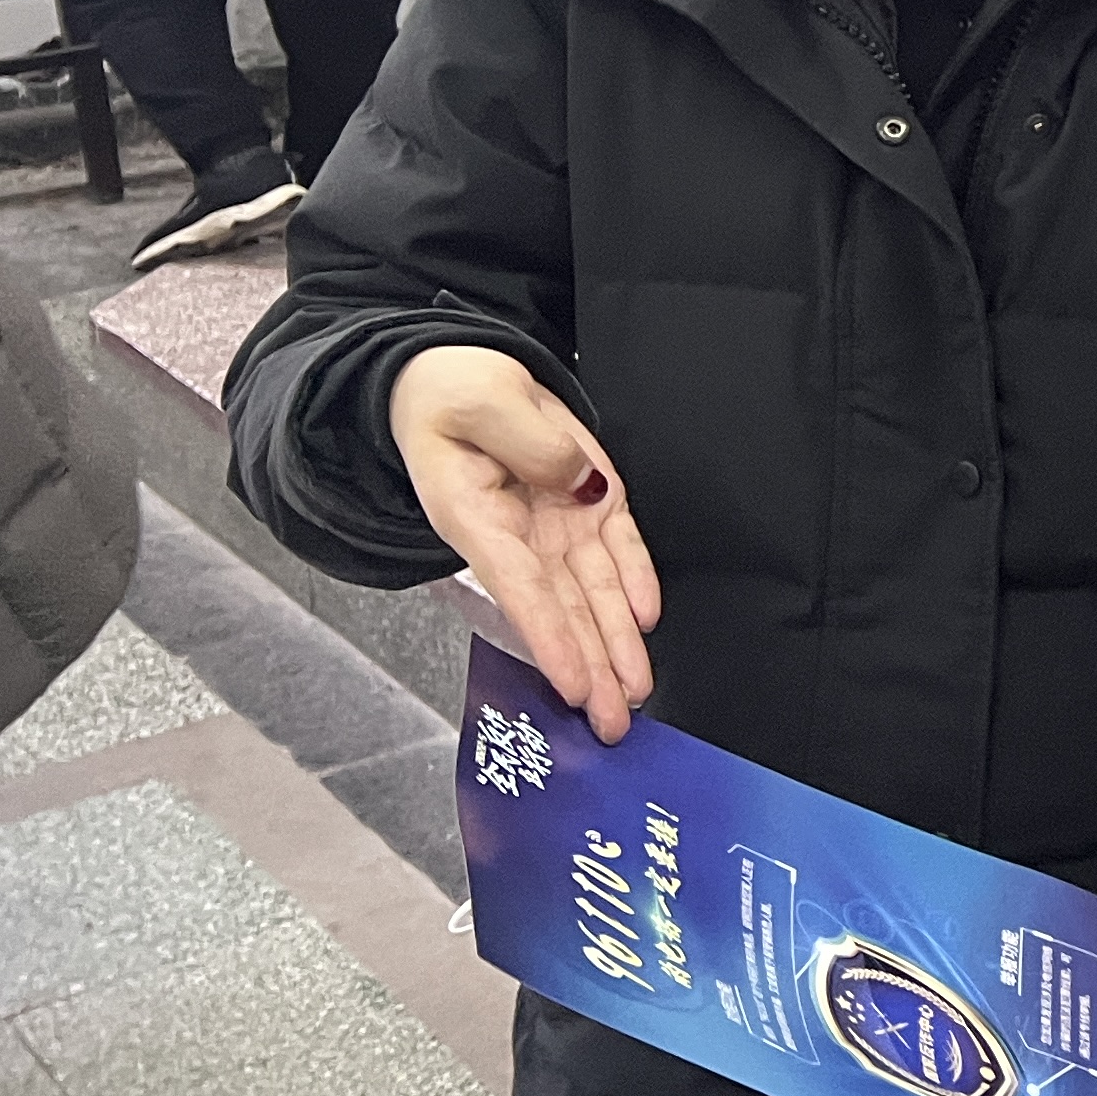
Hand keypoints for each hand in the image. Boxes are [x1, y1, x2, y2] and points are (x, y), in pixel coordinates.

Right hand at [389, 344, 652, 741]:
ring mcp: (555, 521)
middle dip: (590, 665)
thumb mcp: (480, 401)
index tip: (571, 686)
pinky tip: (647, 620)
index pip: (521, 589)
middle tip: (614, 720)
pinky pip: (617, 547)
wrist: (452, 375)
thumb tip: (578, 483)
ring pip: (593, 591)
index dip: (550, 639)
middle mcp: (518, 533)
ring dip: (616, 642)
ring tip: (633, 690)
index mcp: (476, 517)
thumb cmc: (449, 393)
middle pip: (562, 608)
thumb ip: (531, 441)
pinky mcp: (584, 501)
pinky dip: (634, 581)